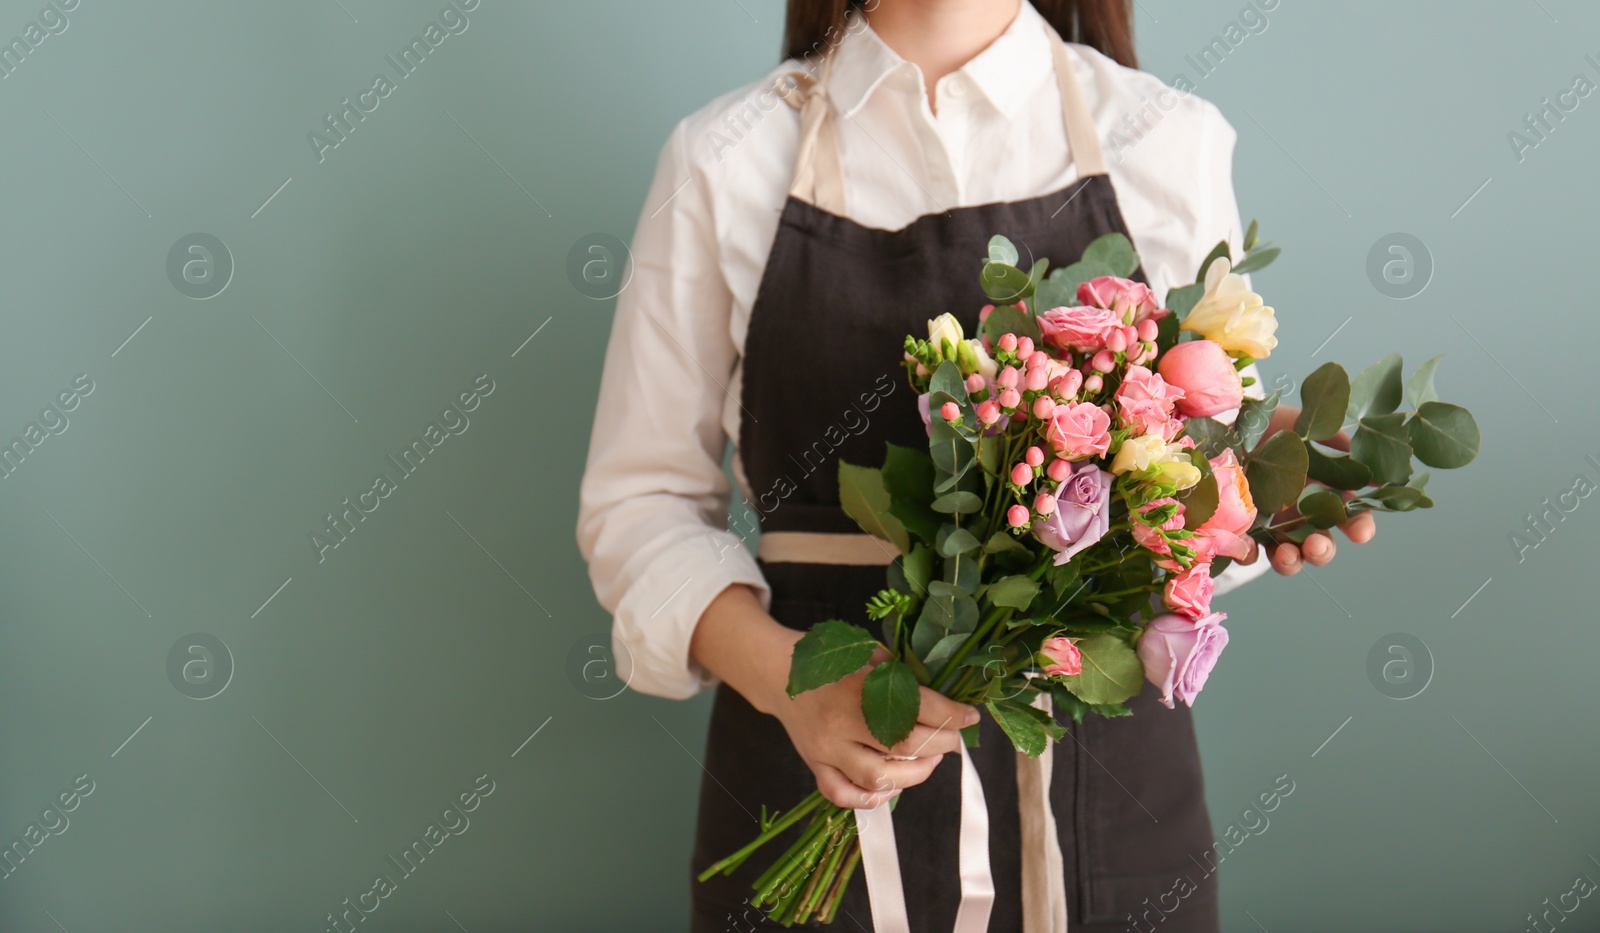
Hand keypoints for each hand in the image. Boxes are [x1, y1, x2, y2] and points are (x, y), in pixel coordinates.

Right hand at [690, 585, 978, 810]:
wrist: (777, 670)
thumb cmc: (829, 658)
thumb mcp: (867, 652)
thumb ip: (899, 674)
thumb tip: (943, 697)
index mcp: (856, 685)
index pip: (915, 706)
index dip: (950, 713)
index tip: (970, 717)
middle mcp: (840, 722)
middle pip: (903, 745)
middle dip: (940, 744)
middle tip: (953, 739)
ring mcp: (825, 748)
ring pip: (877, 778)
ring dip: (914, 775)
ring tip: (929, 761)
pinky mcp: (814, 764)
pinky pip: (843, 794)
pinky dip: (873, 797)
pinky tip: (893, 786)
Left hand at [1237, 404, 1375, 575]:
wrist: (1235, 423)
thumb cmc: (1279, 427)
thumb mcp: (1312, 430)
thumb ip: (1343, 450)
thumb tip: (1379, 475)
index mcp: (1327, 495)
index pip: (1352, 519)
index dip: (1360, 528)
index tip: (1360, 533)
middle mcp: (1302, 515)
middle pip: (1320, 546)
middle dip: (1322, 551)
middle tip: (1316, 546)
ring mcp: (1272, 524)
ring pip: (1288, 556)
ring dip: (1291, 562)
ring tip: (1287, 556)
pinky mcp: (1243, 527)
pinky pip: (1248, 550)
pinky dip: (1249, 554)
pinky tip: (1249, 546)